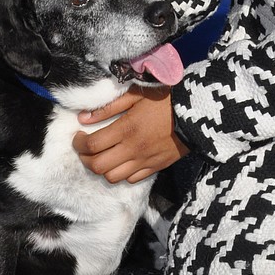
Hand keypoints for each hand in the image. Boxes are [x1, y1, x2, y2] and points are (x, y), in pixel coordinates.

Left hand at [73, 85, 188, 183]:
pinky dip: (122, 173)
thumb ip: (109, 107)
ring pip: (112, 177)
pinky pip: (132, 179)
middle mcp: (133, 149)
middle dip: (85, 158)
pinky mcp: (155, 167)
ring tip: (102, 156)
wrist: (197, 112)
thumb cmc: (165, 99)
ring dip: (102, 168)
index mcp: (126, 129)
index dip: (79, 143)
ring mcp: (145, 161)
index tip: (78, 136)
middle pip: (98, 166)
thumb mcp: (137, 95)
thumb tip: (83, 118)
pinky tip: (122, 160)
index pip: (92, 145)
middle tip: (85, 148)